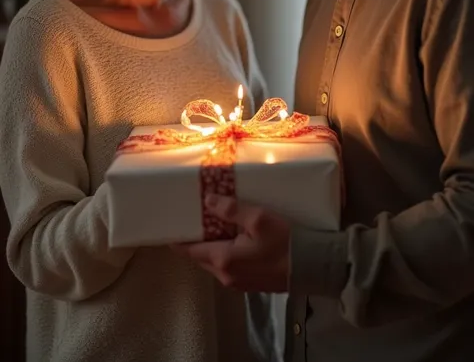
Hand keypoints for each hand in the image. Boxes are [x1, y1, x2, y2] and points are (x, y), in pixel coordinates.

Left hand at [174, 193, 289, 291]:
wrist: (312, 267)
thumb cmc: (285, 241)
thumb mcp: (259, 218)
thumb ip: (231, 210)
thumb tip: (207, 201)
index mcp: (224, 259)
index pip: (190, 250)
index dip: (178, 239)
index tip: (169, 226)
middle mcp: (225, 276)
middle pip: (200, 258)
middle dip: (194, 241)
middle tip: (192, 219)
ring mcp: (237, 283)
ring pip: (214, 263)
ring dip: (210, 246)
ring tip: (211, 225)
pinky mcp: (249, 284)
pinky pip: (227, 267)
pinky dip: (223, 253)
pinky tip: (232, 238)